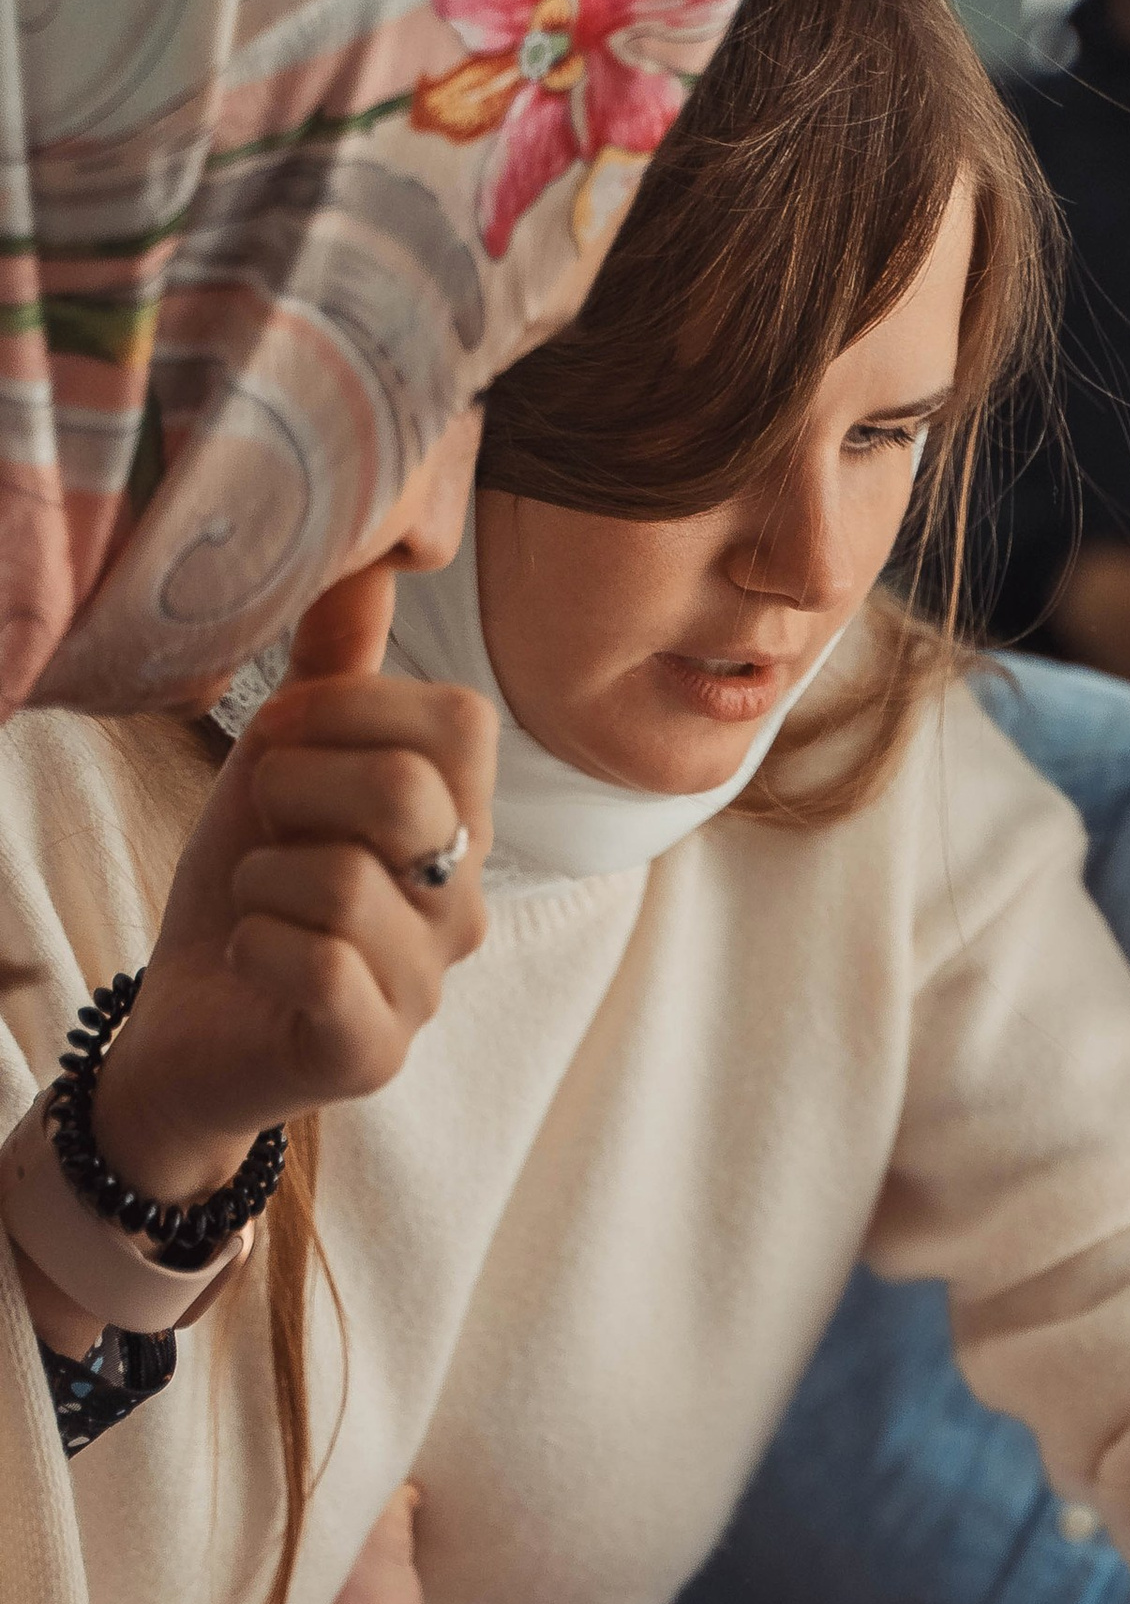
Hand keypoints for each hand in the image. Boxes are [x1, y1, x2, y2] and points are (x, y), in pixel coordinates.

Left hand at [91, 566, 495, 1201]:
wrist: (192, 1022)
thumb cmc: (253, 888)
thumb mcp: (285, 764)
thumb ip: (338, 670)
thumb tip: (374, 551)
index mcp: (460, 825)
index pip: (461, 722)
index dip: (353, 707)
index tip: (285, 740)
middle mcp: (464, 906)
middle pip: (409, 791)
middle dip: (293, 786)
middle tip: (264, 823)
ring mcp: (427, 986)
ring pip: (344, 879)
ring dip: (258, 877)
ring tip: (257, 902)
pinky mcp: (373, 1053)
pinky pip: (317, 963)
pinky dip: (251, 944)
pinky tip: (250, 958)